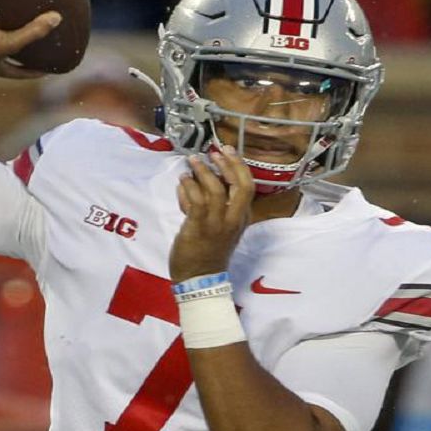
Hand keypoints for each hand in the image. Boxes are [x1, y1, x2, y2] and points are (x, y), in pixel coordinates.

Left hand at [169, 146, 254, 281]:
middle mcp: (233, 220)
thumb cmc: (207, 251)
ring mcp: (217, 224)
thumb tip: (195, 181)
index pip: (248, 187)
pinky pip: (197, 201)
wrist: (199, 278)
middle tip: (215, 152)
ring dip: (204, 172)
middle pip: (241, 186)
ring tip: (192, 161)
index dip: (238, 166)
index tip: (227, 151)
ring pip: (216, 190)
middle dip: (229, 165)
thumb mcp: (218, 226)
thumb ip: (210, 204)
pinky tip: (182, 180)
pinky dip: (189, 187)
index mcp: (241, 218)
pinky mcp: (199, 228)